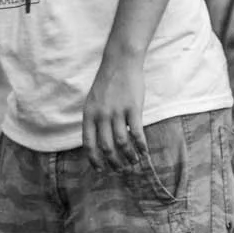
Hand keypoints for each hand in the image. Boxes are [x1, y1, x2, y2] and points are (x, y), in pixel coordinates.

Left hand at [82, 51, 146, 172]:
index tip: (100, 170)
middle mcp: (101, 115)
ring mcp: (117, 112)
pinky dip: (141, 146)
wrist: (120, 62)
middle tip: (121, 170)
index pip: (89, 144)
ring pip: (122, 143)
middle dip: (114, 162)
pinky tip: (144, 153)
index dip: (94, 160)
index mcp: (89, 114)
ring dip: (129, 156)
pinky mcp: (133, 108)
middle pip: (106, 147)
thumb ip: (94, 120)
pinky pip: (137, 133)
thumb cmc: (107, 83)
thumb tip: (96, 142)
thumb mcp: (93, 101)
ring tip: (134, 162)